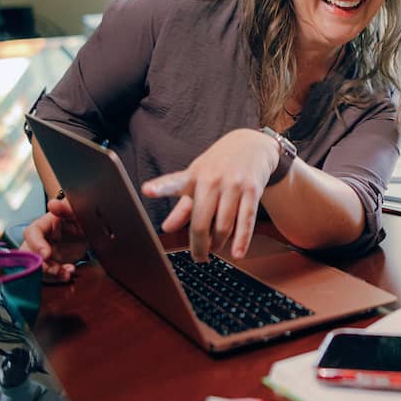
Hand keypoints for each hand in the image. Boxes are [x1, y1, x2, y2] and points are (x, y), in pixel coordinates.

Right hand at [20, 195, 86, 283]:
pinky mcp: (52, 264)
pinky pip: (48, 275)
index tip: (46, 254)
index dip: (36, 245)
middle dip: (41, 265)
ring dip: (51, 273)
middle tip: (57, 269)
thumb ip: (67, 207)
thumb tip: (53, 204)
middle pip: (29, 254)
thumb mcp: (78, 212)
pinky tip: (69, 273)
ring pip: (38, 267)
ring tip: (68, 272)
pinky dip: (58, 277)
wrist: (90, 231)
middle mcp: (41, 240)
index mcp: (44, 224)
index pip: (32, 233)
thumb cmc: (80, 218)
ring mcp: (45, 253)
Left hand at [142, 128, 278, 260]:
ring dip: (218, 243)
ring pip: (223, 225)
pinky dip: (242, 240)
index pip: (174, 183)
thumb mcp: (198, 178)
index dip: (160, 187)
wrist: (252, 144)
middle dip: (199, 245)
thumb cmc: (220, 165)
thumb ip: (183, 206)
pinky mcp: (252, 189)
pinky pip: (246, 220)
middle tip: (199, 256)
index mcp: (194, 175)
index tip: (147, 190)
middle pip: (200, 222)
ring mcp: (233, 184)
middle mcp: (212, 178)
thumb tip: (167, 228)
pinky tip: (237, 253)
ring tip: (215, 248)